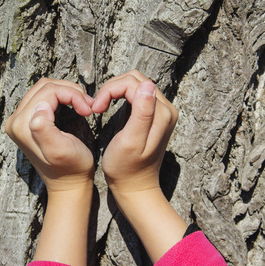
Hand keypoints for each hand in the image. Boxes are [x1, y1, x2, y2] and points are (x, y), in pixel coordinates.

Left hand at [5, 78, 94, 191]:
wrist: (69, 183)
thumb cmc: (71, 168)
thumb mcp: (60, 150)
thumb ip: (44, 128)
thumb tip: (40, 107)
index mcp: (21, 125)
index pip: (48, 91)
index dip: (72, 95)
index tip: (88, 109)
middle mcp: (15, 120)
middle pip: (45, 86)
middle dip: (71, 91)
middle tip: (88, 106)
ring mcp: (20, 120)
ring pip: (45, 88)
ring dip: (67, 92)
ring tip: (83, 105)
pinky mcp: (28, 120)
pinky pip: (44, 96)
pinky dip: (62, 96)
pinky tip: (73, 106)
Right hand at [93, 70, 185, 262]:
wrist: (134, 186)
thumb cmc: (126, 168)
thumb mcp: (131, 141)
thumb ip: (142, 112)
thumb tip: (147, 85)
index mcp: (162, 113)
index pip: (133, 83)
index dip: (110, 90)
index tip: (97, 109)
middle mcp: (167, 109)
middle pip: (135, 79)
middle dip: (112, 88)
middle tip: (97, 107)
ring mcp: (163, 111)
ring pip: (136, 83)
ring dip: (115, 90)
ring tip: (102, 107)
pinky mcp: (155, 114)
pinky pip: (137, 93)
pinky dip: (121, 95)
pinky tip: (111, 107)